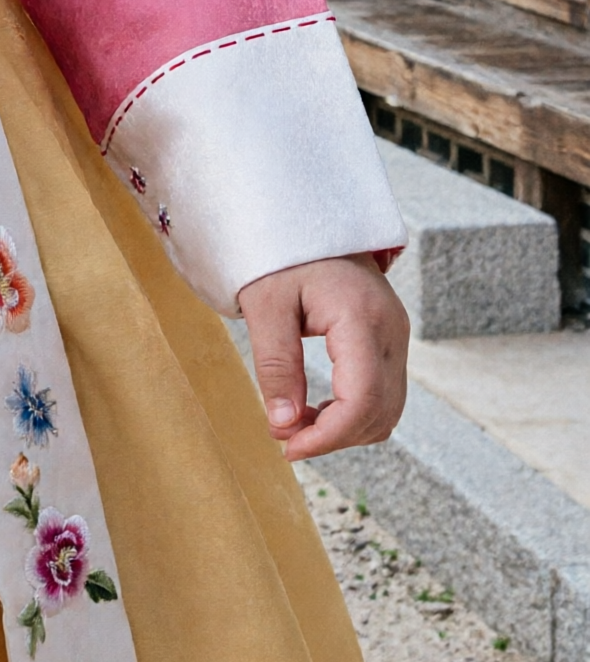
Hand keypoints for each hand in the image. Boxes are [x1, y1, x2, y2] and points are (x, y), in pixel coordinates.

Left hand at [238, 253, 407, 461]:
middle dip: (334, 436)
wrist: (304, 215)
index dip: (328, 435)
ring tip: (294, 424)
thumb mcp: (265, 304)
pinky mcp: (389, 340)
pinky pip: (383, 392)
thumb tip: (284, 424)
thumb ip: (276, 364)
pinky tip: (315, 408)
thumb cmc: (280, 253)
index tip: (287, 446)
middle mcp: (392, 331)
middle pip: (380, 411)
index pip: (362, 399)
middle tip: (283, 437)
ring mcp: (396, 336)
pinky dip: (354, 411)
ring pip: (387, 409)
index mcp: (362, 318)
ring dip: (345, 428)